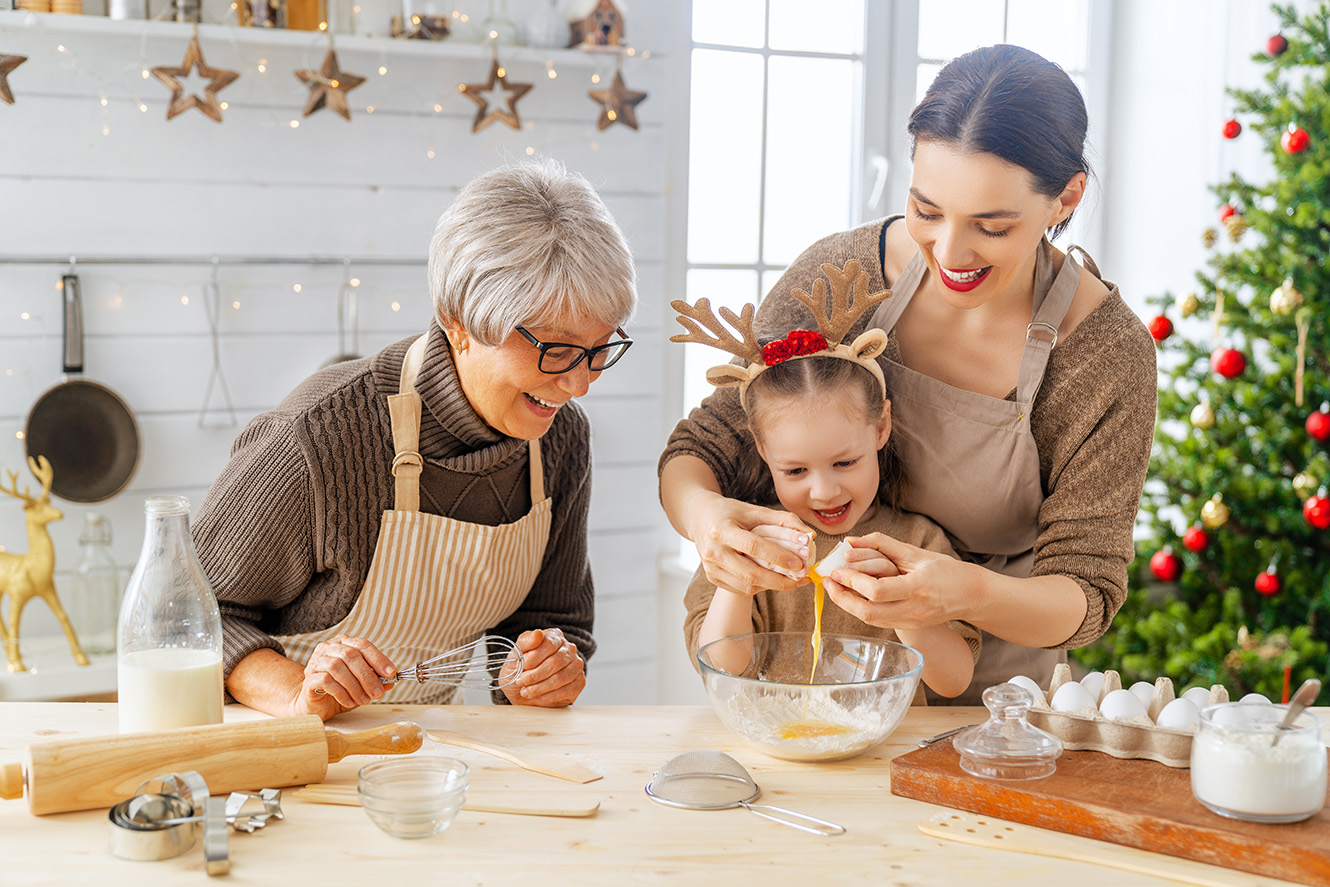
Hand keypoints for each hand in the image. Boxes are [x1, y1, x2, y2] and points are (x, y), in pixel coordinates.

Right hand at [298, 634, 394, 715]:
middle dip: (367, 675)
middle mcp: (328, 648)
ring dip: (354, 686)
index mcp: (344, 643)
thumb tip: (391, 681)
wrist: (315, 704)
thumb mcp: (362, 685)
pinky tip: (349, 702)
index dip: (378, 658)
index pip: (363, 645)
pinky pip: (325, 680)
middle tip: (377, 693)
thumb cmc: (340, 690)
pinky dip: (341, 692)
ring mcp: (316, 662)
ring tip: (363, 700)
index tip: (391, 673)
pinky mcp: (308, 678)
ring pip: (337, 667)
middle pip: (350, 655)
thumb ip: (375, 680)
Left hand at [501, 629, 585, 706]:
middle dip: (535, 675)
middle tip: (522, 681)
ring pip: (561, 678)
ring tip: (527, 691)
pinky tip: (540, 696)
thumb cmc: (521, 670)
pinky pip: (567, 690)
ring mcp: (576, 666)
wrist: (523, 690)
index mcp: (554, 636)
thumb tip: (538, 634)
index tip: (522, 666)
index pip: (549, 643)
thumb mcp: (516, 654)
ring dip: (540, 687)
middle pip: (556, 662)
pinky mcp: (579, 683)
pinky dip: (550, 696)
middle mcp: (569, 649)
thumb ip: (525, 642)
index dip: (534, 657)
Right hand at [690, 494, 812, 595]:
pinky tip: (773, 580)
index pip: (754, 546)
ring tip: (793, 581)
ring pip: (746, 586)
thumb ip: (783, 521)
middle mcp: (713, 550)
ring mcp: (710, 567)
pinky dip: (760, 587)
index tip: (799, 562)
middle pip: (750, 573)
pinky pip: (740, 589)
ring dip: (772, 586)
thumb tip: (809, 535)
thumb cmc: (730, 512)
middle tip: (801, 578)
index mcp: (722, 529)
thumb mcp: (754, 510)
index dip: (778, 556)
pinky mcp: (712, 577)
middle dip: (780, 580)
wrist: (699, 518)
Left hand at [821, 533, 974, 630]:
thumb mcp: (916, 553)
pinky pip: (878, 621)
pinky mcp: (909, 627)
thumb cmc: (946, 571)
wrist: (972, 596)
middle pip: (868, 612)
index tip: (837, 569)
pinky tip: (852, 596)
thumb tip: (851, 541)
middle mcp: (914, 609)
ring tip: (835, 588)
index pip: (877, 591)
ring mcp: (911, 622)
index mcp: (918, 588)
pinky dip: (861, 609)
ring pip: (870, 620)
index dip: (852, 581)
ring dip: (847, 605)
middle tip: (828, 581)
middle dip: (842, 597)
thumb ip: (882, 545)